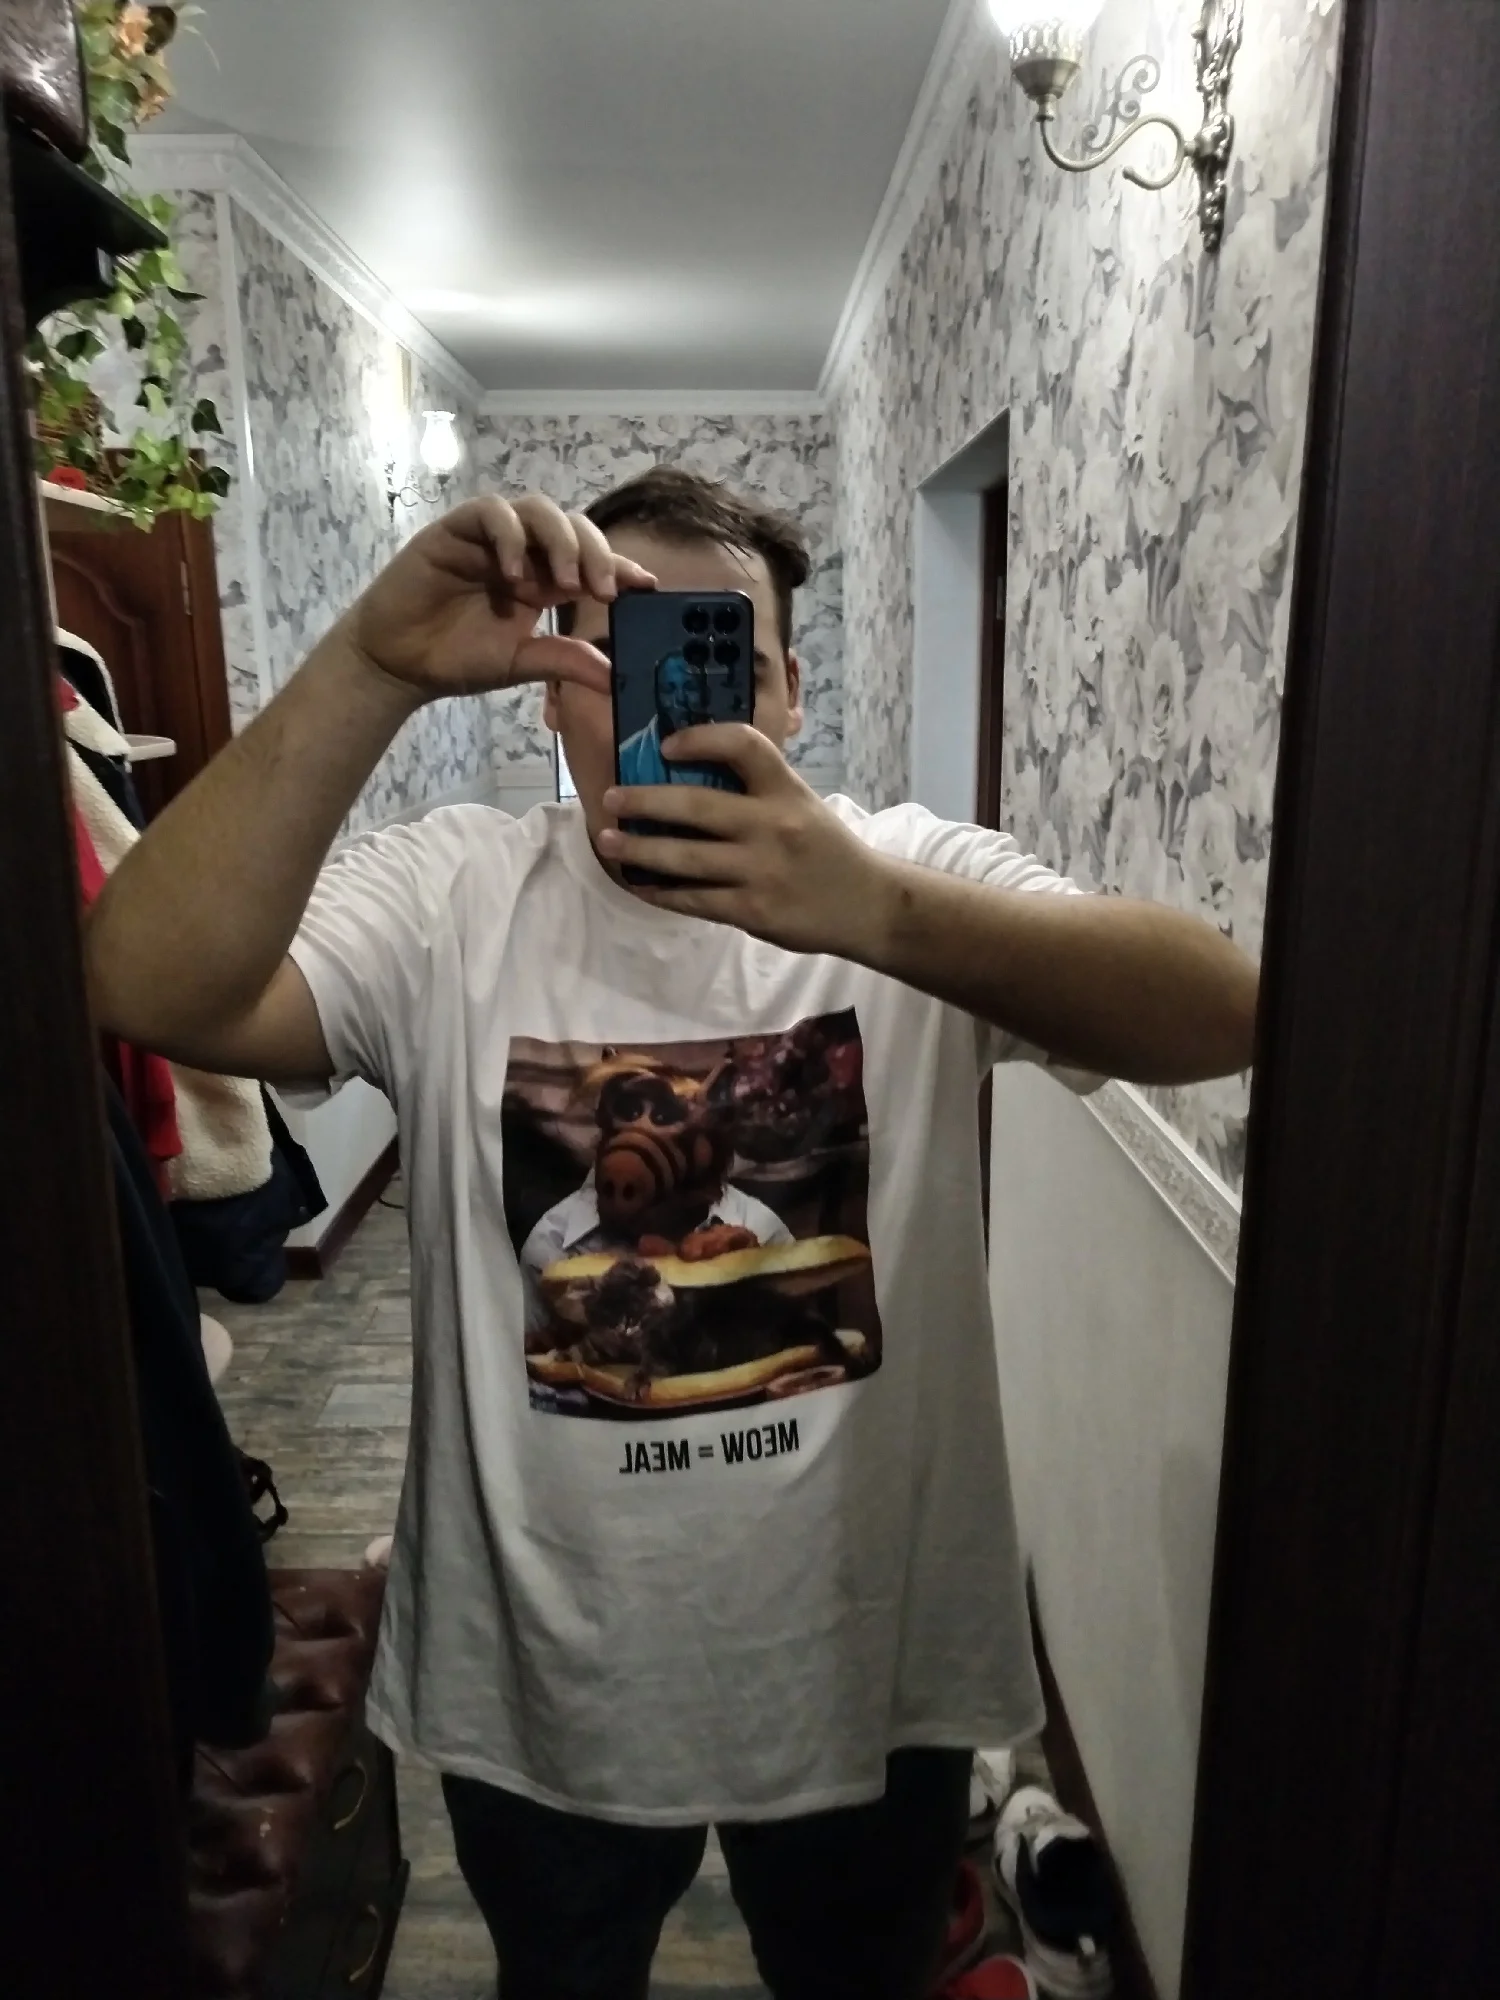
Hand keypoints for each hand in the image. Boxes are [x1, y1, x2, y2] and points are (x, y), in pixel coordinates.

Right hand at [345, 493, 654, 702]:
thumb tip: (612, 675)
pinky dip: (509, 536)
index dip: (620, 566)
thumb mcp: (520, 663)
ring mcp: (490, 537)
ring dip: (559, 541)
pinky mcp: (456, 530)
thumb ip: (562, 661)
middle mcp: (523, 551)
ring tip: (564, 583)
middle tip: (605, 591)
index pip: (591, 560)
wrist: (400, 663)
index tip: (647, 586)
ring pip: (538, 510)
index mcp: (544, 579)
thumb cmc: (458, 658)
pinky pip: (491, 513)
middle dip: (596, 553)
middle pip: (573, 527)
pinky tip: (513, 573)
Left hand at [599, 726, 894, 959]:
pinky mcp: (752, 910)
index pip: (743, 745)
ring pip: (684, 858)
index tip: (666, 746)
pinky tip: (642, 885)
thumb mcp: (800, 804)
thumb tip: (683, 777)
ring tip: (608, 841)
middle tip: (611, 798)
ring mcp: (760, 870)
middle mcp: (772, 825)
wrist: (866, 904)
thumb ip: (755, 791)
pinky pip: (694, 900)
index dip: (700, 739)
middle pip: (695, 806)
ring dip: (638, 850)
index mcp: (786, 789)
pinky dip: (662, 892)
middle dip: (644, 802)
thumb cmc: (825, 848)